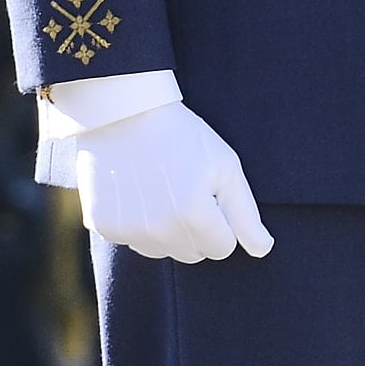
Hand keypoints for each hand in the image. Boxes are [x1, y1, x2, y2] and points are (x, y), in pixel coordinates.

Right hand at [75, 101, 273, 263]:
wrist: (123, 112)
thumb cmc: (183, 136)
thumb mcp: (225, 166)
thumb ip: (246, 215)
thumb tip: (262, 250)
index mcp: (194, 215)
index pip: (223, 248)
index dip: (222, 222)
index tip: (210, 194)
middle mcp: (159, 229)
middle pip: (193, 254)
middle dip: (197, 230)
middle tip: (185, 190)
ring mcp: (127, 230)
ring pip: (162, 251)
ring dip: (167, 230)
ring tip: (161, 190)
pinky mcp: (102, 225)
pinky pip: (132, 241)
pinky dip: (138, 224)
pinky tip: (136, 193)